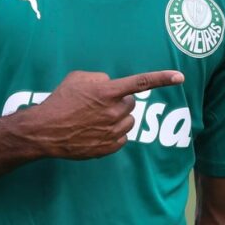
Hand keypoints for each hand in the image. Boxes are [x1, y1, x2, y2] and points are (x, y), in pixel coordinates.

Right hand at [21, 69, 183, 159]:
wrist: (44, 131)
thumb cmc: (60, 101)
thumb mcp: (78, 78)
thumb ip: (101, 79)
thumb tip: (112, 85)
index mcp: (108, 92)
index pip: (141, 82)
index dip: (162, 78)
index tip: (180, 77)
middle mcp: (114, 111)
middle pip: (131, 103)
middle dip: (120, 102)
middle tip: (99, 105)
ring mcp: (112, 131)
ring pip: (128, 121)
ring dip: (118, 118)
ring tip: (94, 119)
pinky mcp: (108, 147)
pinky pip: (122, 138)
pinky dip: (113, 134)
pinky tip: (94, 132)